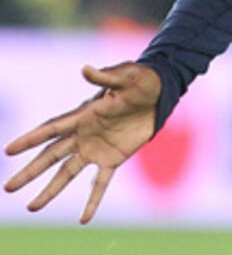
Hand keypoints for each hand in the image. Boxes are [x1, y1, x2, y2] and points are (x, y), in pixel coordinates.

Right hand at [4, 61, 160, 222]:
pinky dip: (93, 200)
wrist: (160, 92)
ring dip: (51, 190)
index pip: (51, 129)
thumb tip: (85, 69)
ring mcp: (97, 148)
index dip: (31, 139)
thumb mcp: (125, 76)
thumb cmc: (141, 80)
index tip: (9, 149)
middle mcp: (84, 135)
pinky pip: (100, 183)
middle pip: (51, 156)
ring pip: (67, 173)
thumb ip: (105, 77)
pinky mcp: (114, 158)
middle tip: (8, 187)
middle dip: (30, 171)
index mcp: (83, 115)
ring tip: (32, 207)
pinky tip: (84, 219)